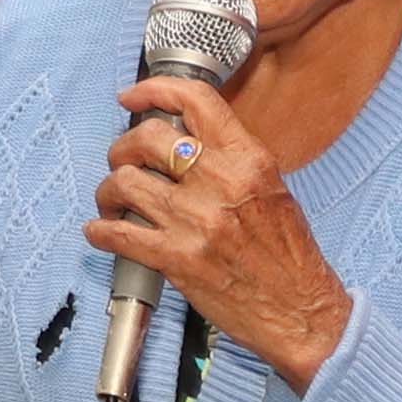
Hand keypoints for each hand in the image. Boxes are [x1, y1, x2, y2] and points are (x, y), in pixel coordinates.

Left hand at [88, 77, 355, 384]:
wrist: (301, 312)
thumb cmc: (289, 257)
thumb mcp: (272, 190)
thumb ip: (231, 161)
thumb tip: (182, 143)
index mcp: (248, 160)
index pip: (196, 102)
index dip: (153, 90)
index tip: (131, 97)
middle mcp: (222, 183)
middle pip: (147, 138)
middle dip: (121, 148)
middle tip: (121, 162)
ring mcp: (197, 221)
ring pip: (124, 183)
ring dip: (107, 191)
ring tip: (111, 202)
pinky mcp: (178, 259)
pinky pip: (119, 233)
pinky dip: (100, 231)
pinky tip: (101, 232)